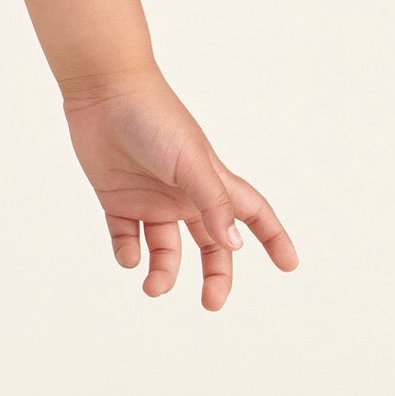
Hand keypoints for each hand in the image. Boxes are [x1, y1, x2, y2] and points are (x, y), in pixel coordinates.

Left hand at [61, 73, 297, 311]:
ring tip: (153, 286)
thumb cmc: (155, 120)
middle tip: (212, 303)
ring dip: (163, 272)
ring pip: (165, 249)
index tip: (290, 265)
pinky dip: (128, 253)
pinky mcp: (116, 200)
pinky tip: (129, 256)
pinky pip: (126, 237)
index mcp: (211, 182)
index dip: (273, 238)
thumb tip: (235, 246)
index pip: (252, 215)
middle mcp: (184, 195)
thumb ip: (213, 203)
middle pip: (211, 244)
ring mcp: (150, 199)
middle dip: (216, 275)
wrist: (104, 92)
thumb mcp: (191, 163)